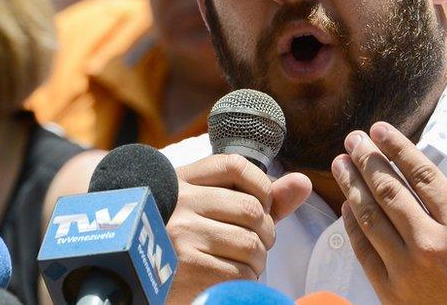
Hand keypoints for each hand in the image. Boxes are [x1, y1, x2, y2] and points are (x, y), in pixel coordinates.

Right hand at [165, 155, 310, 303]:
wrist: (143, 280)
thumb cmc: (187, 243)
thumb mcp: (212, 210)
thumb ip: (259, 197)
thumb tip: (304, 182)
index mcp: (182, 181)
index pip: (236, 165)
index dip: (261, 187)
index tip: (259, 206)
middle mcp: (180, 203)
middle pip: (251, 209)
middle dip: (264, 232)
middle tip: (253, 244)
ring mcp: (181, 235)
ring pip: (250, 244)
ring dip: (257, 260)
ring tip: (240, 263)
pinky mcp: (187, 270)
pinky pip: (240, 274)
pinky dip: (245, 281)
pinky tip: (227, 279)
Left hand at [333, 122, 446, 304]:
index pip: (423, 176)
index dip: (398, 149)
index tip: (379, 129)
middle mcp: (430, 243)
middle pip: (390, 190)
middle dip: (368, 160)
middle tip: (352, 137)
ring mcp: (405, 268)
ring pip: (370, 216)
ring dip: (352, 185)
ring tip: (340, 162)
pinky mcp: (388, 290)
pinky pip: (362, 250)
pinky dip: (351, 226)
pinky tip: (345, 208)